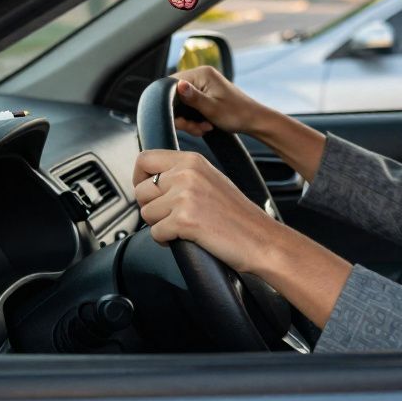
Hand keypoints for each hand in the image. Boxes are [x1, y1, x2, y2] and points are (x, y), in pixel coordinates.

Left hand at [133, 148, 282, 273]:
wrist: (261, 239)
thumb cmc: (238, 215)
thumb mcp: (209, 180)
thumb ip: (182, 174)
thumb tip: (150, 179)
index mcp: (192, 160)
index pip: (145, 159)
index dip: (139, 178)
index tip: (148, 192)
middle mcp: (186, 173)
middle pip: (141, 190)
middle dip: (151, 208)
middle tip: (171, 216)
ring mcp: (184, 196)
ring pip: (145, 213)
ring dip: (159, 225)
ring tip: (183, 227)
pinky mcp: (184, 220)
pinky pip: (155, 233)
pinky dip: (166, 241)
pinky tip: (185, 239)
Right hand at [170, 66, 266, 136]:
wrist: (254, 121)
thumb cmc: (236, 114)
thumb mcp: (212, 108)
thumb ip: (192, 97)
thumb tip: (177, 85)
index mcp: (202, 73)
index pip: (171, 84)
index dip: (170, 104)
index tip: (181, 121)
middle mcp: (200, 76)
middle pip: (175, 96)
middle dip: (183, 116)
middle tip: (195, 128)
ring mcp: (203, 85)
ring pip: (182, 105)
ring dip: (189, 121)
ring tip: (203, 128)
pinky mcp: (205, 95)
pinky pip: (190, 108)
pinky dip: (194, 120)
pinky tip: (205, 127)